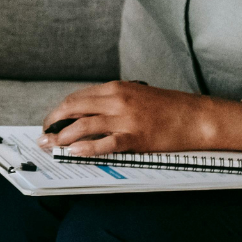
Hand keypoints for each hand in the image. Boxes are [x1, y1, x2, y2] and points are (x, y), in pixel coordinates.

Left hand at [38, 81, 215, 157]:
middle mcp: (117, 100)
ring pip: (84, 125)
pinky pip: (106, 143)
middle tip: (44, 137)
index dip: (58, 111)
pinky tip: (75, 152)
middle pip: (73, 109)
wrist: (197, 117)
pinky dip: (87, 148)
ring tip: (52, 147)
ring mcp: (126, 118)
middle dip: (53, 123)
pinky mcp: (136, 137)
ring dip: (63, 137)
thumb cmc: (169, 108)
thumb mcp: (137, 96)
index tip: (50, 122)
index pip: (77, 98)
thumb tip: (88, 116)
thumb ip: (113, 102)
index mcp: (116, 88)